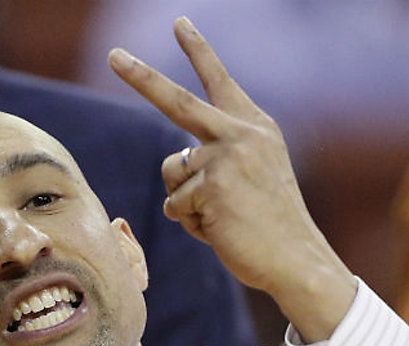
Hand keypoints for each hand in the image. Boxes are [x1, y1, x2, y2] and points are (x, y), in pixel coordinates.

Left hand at [109, 17, 356, 340]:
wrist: (296, 258)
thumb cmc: (270, 224)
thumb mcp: (251, 176)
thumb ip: (215, 157)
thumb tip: (172, 161)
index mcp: (255, 127)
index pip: (219, 82)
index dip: (198, 51)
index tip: (179, 23)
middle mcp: (241, 134)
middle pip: (176, 101)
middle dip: (141, 76)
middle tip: (112, 54)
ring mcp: (225, 158)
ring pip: (173, 174)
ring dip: (188, 203)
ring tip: (225, 217)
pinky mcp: (211, 187)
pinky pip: (176, 205)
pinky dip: (192, 224)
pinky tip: (223, 230)